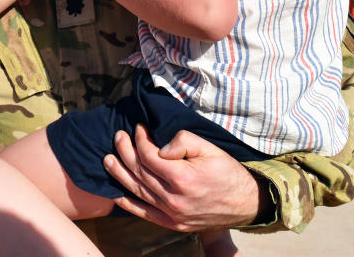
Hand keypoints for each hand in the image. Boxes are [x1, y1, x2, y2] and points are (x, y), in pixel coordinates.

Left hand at [102, 125, 263, 231]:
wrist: (246, 203)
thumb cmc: (227, 172)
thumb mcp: (209, 148)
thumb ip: (183, 141)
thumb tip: (160, 147)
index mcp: (182, 178)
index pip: (149, 155)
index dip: (140, 139)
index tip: (139, 128)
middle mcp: (173, 199)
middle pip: (139, 172)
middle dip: (125, 151)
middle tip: (119, 136)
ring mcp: (172, 214)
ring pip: (137, 191)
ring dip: (120, 174)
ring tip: (108, 159)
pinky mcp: (173, 224)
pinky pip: (145, 214)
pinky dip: (129, 204)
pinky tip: (117, 194)